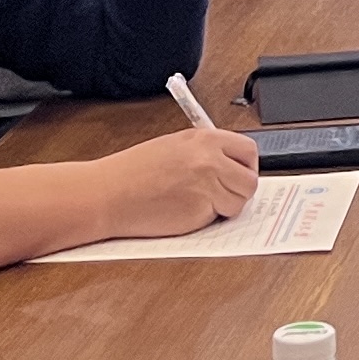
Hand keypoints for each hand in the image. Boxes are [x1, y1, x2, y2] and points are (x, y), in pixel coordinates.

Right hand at [97, 118, 262, 235]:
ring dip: (225, 208)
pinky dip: (207, 220)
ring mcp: (207, 186)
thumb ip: (206, 152)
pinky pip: (218, 218)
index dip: (246, 167)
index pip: (248, 151)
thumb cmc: (133, 172)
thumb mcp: (174, 146)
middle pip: (250, 180)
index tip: (238, 176)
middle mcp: (210, 159)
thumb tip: (231, 165)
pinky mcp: (199, 211)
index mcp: (204, 139)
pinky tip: (185, 211)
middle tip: (222, 196)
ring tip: (198, 204)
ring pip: (239, 202)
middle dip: (240, 191)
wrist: (108, 193)